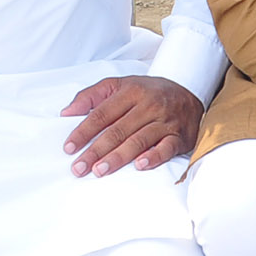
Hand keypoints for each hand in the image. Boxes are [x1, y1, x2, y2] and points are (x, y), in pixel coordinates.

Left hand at [60, 76, 200, 176]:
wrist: (188, 92)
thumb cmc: (148, 92)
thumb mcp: (120, 85)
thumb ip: (91, 96)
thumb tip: (66, 112)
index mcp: (130, 92)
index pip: (102, 114)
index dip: (84, 131)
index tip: (69, 147)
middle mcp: (147, 105)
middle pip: (117, 130)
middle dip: (96, 150)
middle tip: (79, 168)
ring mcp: (164, 121)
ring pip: (138, 140)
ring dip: (118, 157)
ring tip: (100, 170)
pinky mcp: (179, 136)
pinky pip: (166, 148)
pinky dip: (153, 157)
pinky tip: (139, 166)